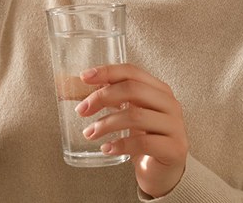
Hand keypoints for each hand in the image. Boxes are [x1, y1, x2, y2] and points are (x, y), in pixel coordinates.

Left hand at [75, 64, 188, 197]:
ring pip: (135, 116)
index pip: (131, 71)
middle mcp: (169, 103)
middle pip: (132, 89)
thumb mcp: (126, 112)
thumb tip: (68, 86)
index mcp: (158, 89)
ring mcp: (174, 126)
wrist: (164, 171)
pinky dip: (120, 144)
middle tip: (81, 110)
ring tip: (89, 133)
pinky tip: (107, 148)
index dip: (107, 71)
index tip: (83, 77)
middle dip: (101, 97)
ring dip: (106, 124)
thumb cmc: (143, 137)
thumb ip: (105, 98)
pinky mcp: (174, 148)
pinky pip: (143, 143)